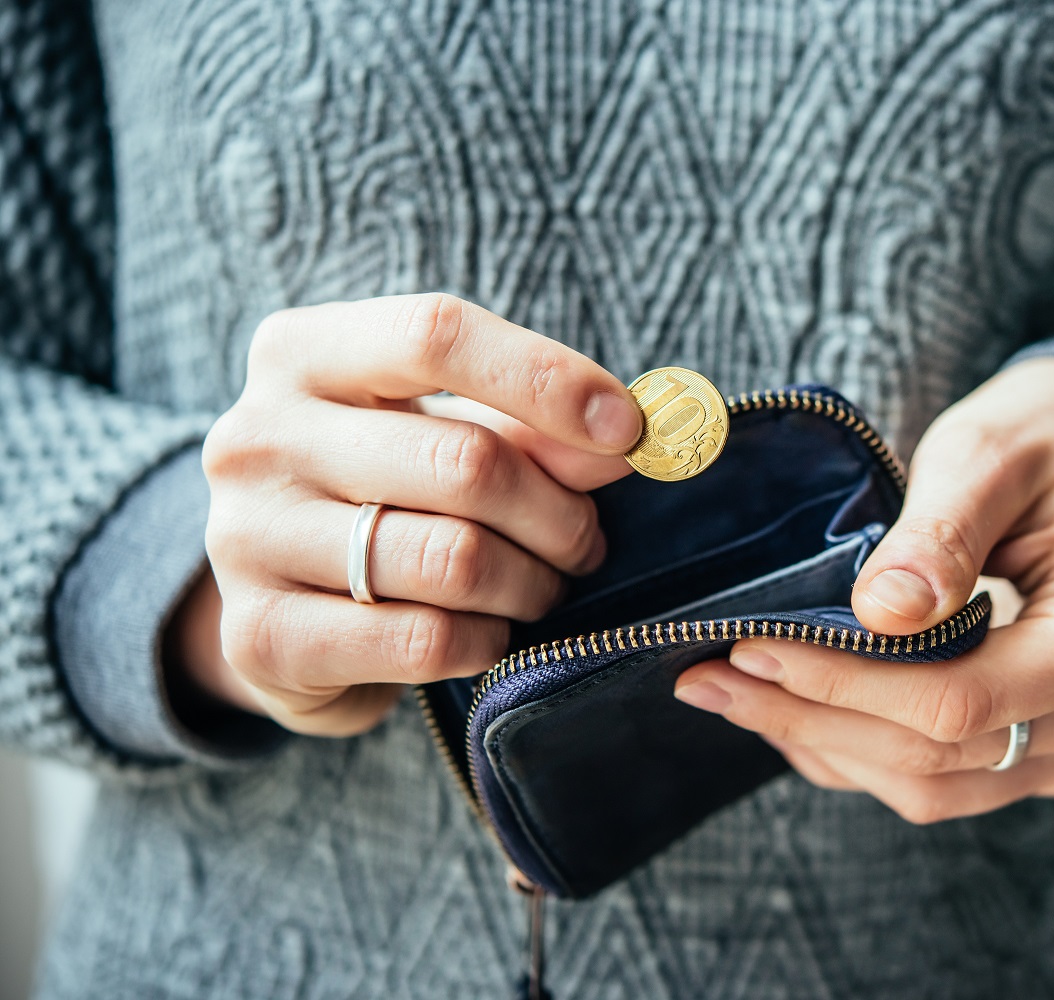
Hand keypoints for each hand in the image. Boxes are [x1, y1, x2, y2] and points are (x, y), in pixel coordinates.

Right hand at [178, 294, 640, 736]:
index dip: (548, 379)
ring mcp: (245, 538)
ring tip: (540, 588)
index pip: (436, 334)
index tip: (628, 429)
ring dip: (531, 584)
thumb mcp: (447, 436)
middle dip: (558, 513)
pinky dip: (485, 642)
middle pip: (465, 461)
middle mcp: (256, 436)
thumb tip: (625, 438)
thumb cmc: (383, 498)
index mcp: (301, 353)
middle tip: (584, 542)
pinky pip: (424, 639)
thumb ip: (531, 430)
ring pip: (454, 560)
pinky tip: (486, 634)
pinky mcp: (258, 636)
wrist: (279, 615)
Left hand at [673, 359, 1053, 822]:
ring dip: (820, 742)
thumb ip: (942, 531)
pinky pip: (933, 779)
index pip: (963, 699)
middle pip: (938, 753)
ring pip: (928, 784)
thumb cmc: (1048, 438)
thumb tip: (880, 614)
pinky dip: (852, 749)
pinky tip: (786, 707)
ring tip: (727, 691)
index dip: (846, 685)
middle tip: (705, 676)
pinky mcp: (1037, 753)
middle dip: (812, 717)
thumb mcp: (992, 451)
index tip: (750, 646)